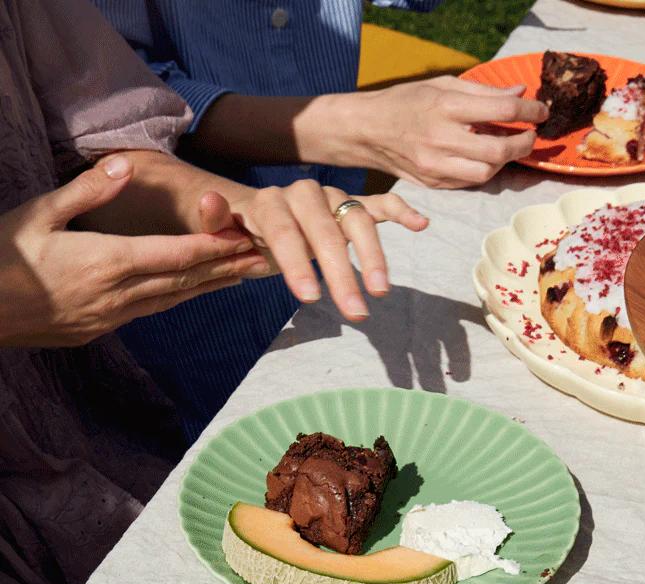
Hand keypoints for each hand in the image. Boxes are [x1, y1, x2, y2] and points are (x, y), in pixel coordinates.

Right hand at [0, 156, 268, 348]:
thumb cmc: (1, 257)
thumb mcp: (38, 214)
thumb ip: (86, 191)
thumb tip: (125, 168)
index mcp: (105, 262)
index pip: (174, 255)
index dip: (214, 248)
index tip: (245, 239)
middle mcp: (116, 295)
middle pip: (184, 281)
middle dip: (225, 268)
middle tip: (262, 258)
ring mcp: (109, 317)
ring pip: (171, 301)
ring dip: (208, 287)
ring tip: (240, 276)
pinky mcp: (98, 330)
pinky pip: (149, 311)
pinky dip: (177, 300)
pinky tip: (189, 294)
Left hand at [198, 181, 427, 322]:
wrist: (255, 217)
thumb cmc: (240, 235)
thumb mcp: (220, 233)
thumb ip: (214, 222)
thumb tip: (209, 203)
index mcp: (271, 203)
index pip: (285, 230)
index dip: (296, 262)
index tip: (309, 298)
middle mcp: (305, 195)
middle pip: (326, 231)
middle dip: (342, 273)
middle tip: (356, 312)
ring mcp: (333, 199)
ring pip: (358, 220)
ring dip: (374, 256)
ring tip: (381, 291)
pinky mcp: (351, 207)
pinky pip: (379, 205)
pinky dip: (400, 211)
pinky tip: (421, 224)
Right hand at [358, 76, 548, 187]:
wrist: (368, 130)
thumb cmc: (407, 101)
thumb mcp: (442, 85)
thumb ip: (482, 91)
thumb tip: (519, 95)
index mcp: (446, 106)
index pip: (502, 111)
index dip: (530, 112)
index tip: (541, 111)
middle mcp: (441, 138)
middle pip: (499, 150)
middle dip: (523, 144)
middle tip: (530, 136)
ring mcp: (437, 165)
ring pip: (487, 172)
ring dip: (505, 160)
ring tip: (508, 147)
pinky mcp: (434, 182)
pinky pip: (470, 181)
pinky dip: (485, 169)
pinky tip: (486, 157)